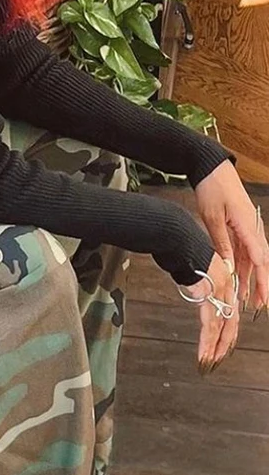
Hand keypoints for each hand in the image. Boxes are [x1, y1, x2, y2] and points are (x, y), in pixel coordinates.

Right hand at [181, 252, 238, 371]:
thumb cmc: (185, 250)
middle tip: (217, 358)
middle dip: (223, 344)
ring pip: (220, 327)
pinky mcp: (209, 296)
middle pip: (229, 323)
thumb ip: (200, 283)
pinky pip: (210, 323)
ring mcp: (219, 292)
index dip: (227, 331)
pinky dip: (207, 340)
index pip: (230, 313)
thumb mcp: (196, 269)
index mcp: (225, 282)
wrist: (181, 240)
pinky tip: (204, 350)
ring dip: (213, 347)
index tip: (222, 344)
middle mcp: (226, 288)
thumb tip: (197, 292)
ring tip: (208, 360)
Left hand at [195, 159, 268, 313]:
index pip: (259, 257)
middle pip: (261, 262)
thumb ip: (221, 243)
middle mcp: (252, 228)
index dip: (261, 279)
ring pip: (253, 259)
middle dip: (261, 285)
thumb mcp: (213, 218)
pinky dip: (243, 267)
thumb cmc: (213, 188)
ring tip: (248, 300)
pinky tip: (239, 280)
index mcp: (248, 225)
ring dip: (251, 278)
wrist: (212, 169)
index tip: (262, 296)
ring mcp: (248, 228)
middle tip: (260, 305)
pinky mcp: (241, 227)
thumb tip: (229, 267)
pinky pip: (245, 251)